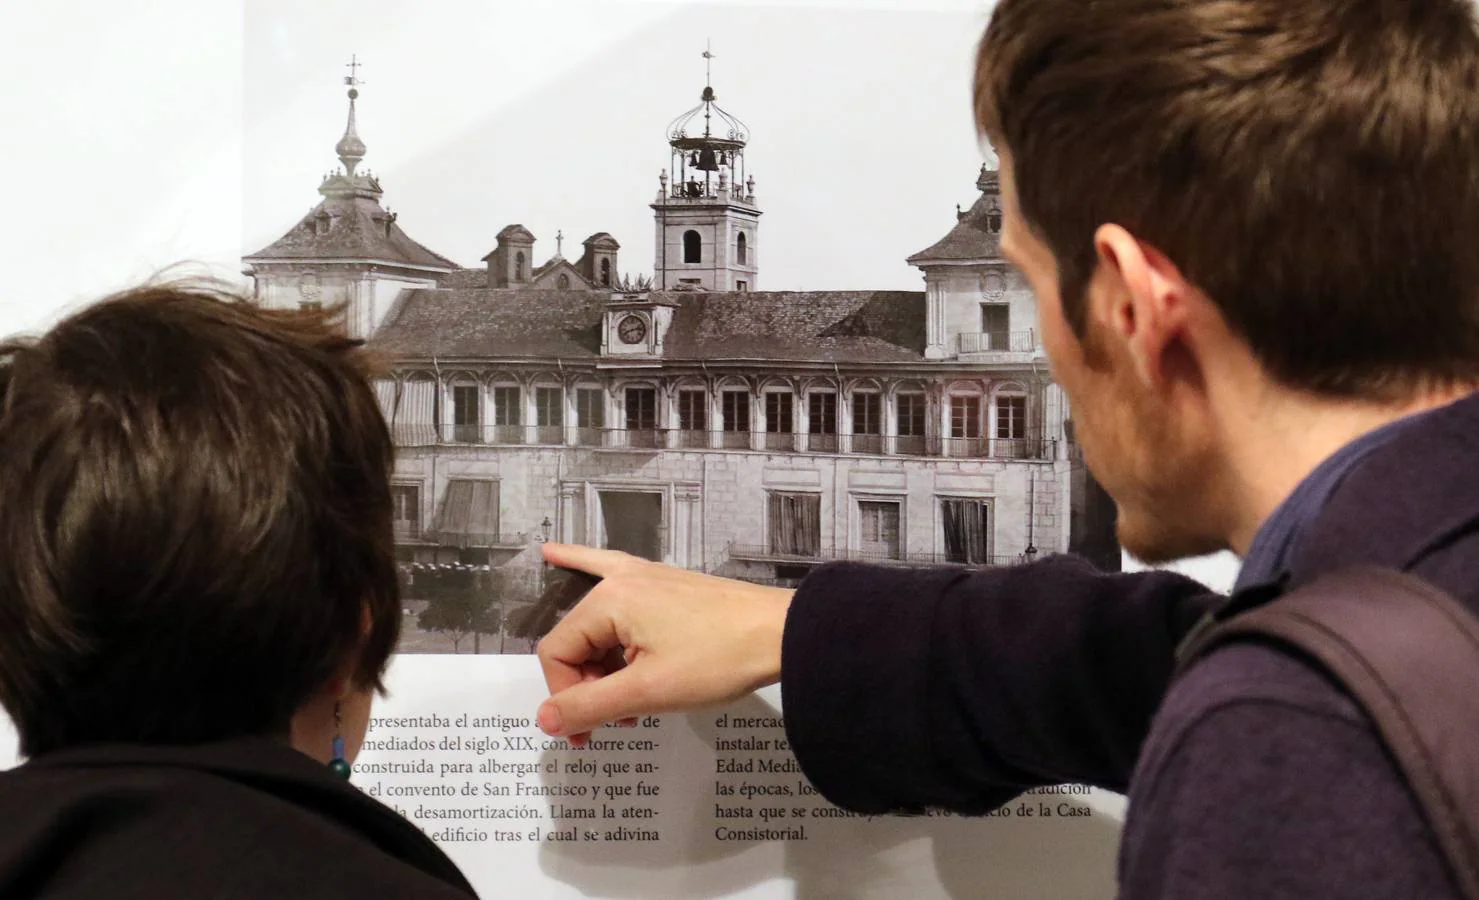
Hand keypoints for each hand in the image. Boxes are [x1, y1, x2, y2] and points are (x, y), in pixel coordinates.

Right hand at [534, 543, 793, 744]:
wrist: (781, 634)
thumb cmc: (720, 659)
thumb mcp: (648, 691)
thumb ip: (590, 705)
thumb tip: (544, 719)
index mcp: (608, 602)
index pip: (556, 653)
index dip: (566, 698)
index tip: (589, 733)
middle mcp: (619, 582)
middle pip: (576, 641)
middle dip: (590, 686)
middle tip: (619, 720)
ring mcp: (644, 579)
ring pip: (598, 627)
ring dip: (604, 667)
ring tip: (629, 702)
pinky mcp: (664, 585)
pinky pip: (611, 576)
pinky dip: (583, 569)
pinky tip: (554, 554)